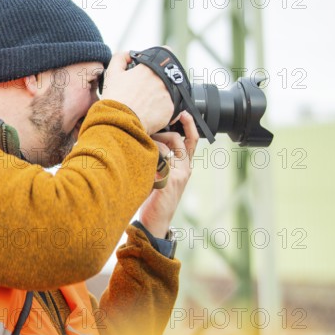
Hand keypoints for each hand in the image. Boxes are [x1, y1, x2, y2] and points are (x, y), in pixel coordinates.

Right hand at [100, 50, 173, 134]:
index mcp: (148, 69)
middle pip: (167, 76)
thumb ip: (120, 58)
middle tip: (147, 92)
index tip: (157, 67)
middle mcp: (161, 80)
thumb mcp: (112, 74)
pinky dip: (162, 111)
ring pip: (169, 93)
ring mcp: (168, 95)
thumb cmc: (115, 100)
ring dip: (162, 96)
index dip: (162, 59)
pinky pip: (171, 109)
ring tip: (147, 105)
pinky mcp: (171, 110)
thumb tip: (129, 54)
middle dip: (159, 82)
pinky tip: (150, 115)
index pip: (165, 54)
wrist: (119, 123)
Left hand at [138, 110, 198, 238]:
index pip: (192, 140)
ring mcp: (179, 175)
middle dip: (166, 131)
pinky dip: (151, 155)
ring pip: (171, 146)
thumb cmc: (154, 198)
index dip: (189, 124)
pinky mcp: (170, 181)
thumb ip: (160, 159)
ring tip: (143, 148)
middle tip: (150, 131)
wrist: (155, 222)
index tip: (181, 112)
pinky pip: (161, 158)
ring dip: (155, 142)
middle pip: (180, 139)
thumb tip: (149, 138)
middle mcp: (185, 169)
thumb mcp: (159, 175)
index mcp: (185, 167)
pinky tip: (142, 161)